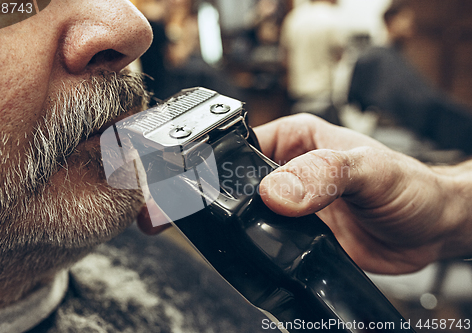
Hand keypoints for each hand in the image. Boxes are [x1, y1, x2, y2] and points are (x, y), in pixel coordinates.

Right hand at [255, 114, 469, 274]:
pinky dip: (269, 248)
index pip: (247, 144)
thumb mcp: (368, 169)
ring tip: (280, 232)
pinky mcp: (298, 234)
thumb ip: (323, 174)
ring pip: (253, 215)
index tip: (244, 189)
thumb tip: (276, 190)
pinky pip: (270, 241)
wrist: (432, 229)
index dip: (238, 166)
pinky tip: (280, 252)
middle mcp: (290, 168)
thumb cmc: (411, 186)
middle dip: (244, 201)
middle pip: (244, 183)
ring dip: (256, 227)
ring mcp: (293, 203)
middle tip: (268, 213)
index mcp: (298, 137)